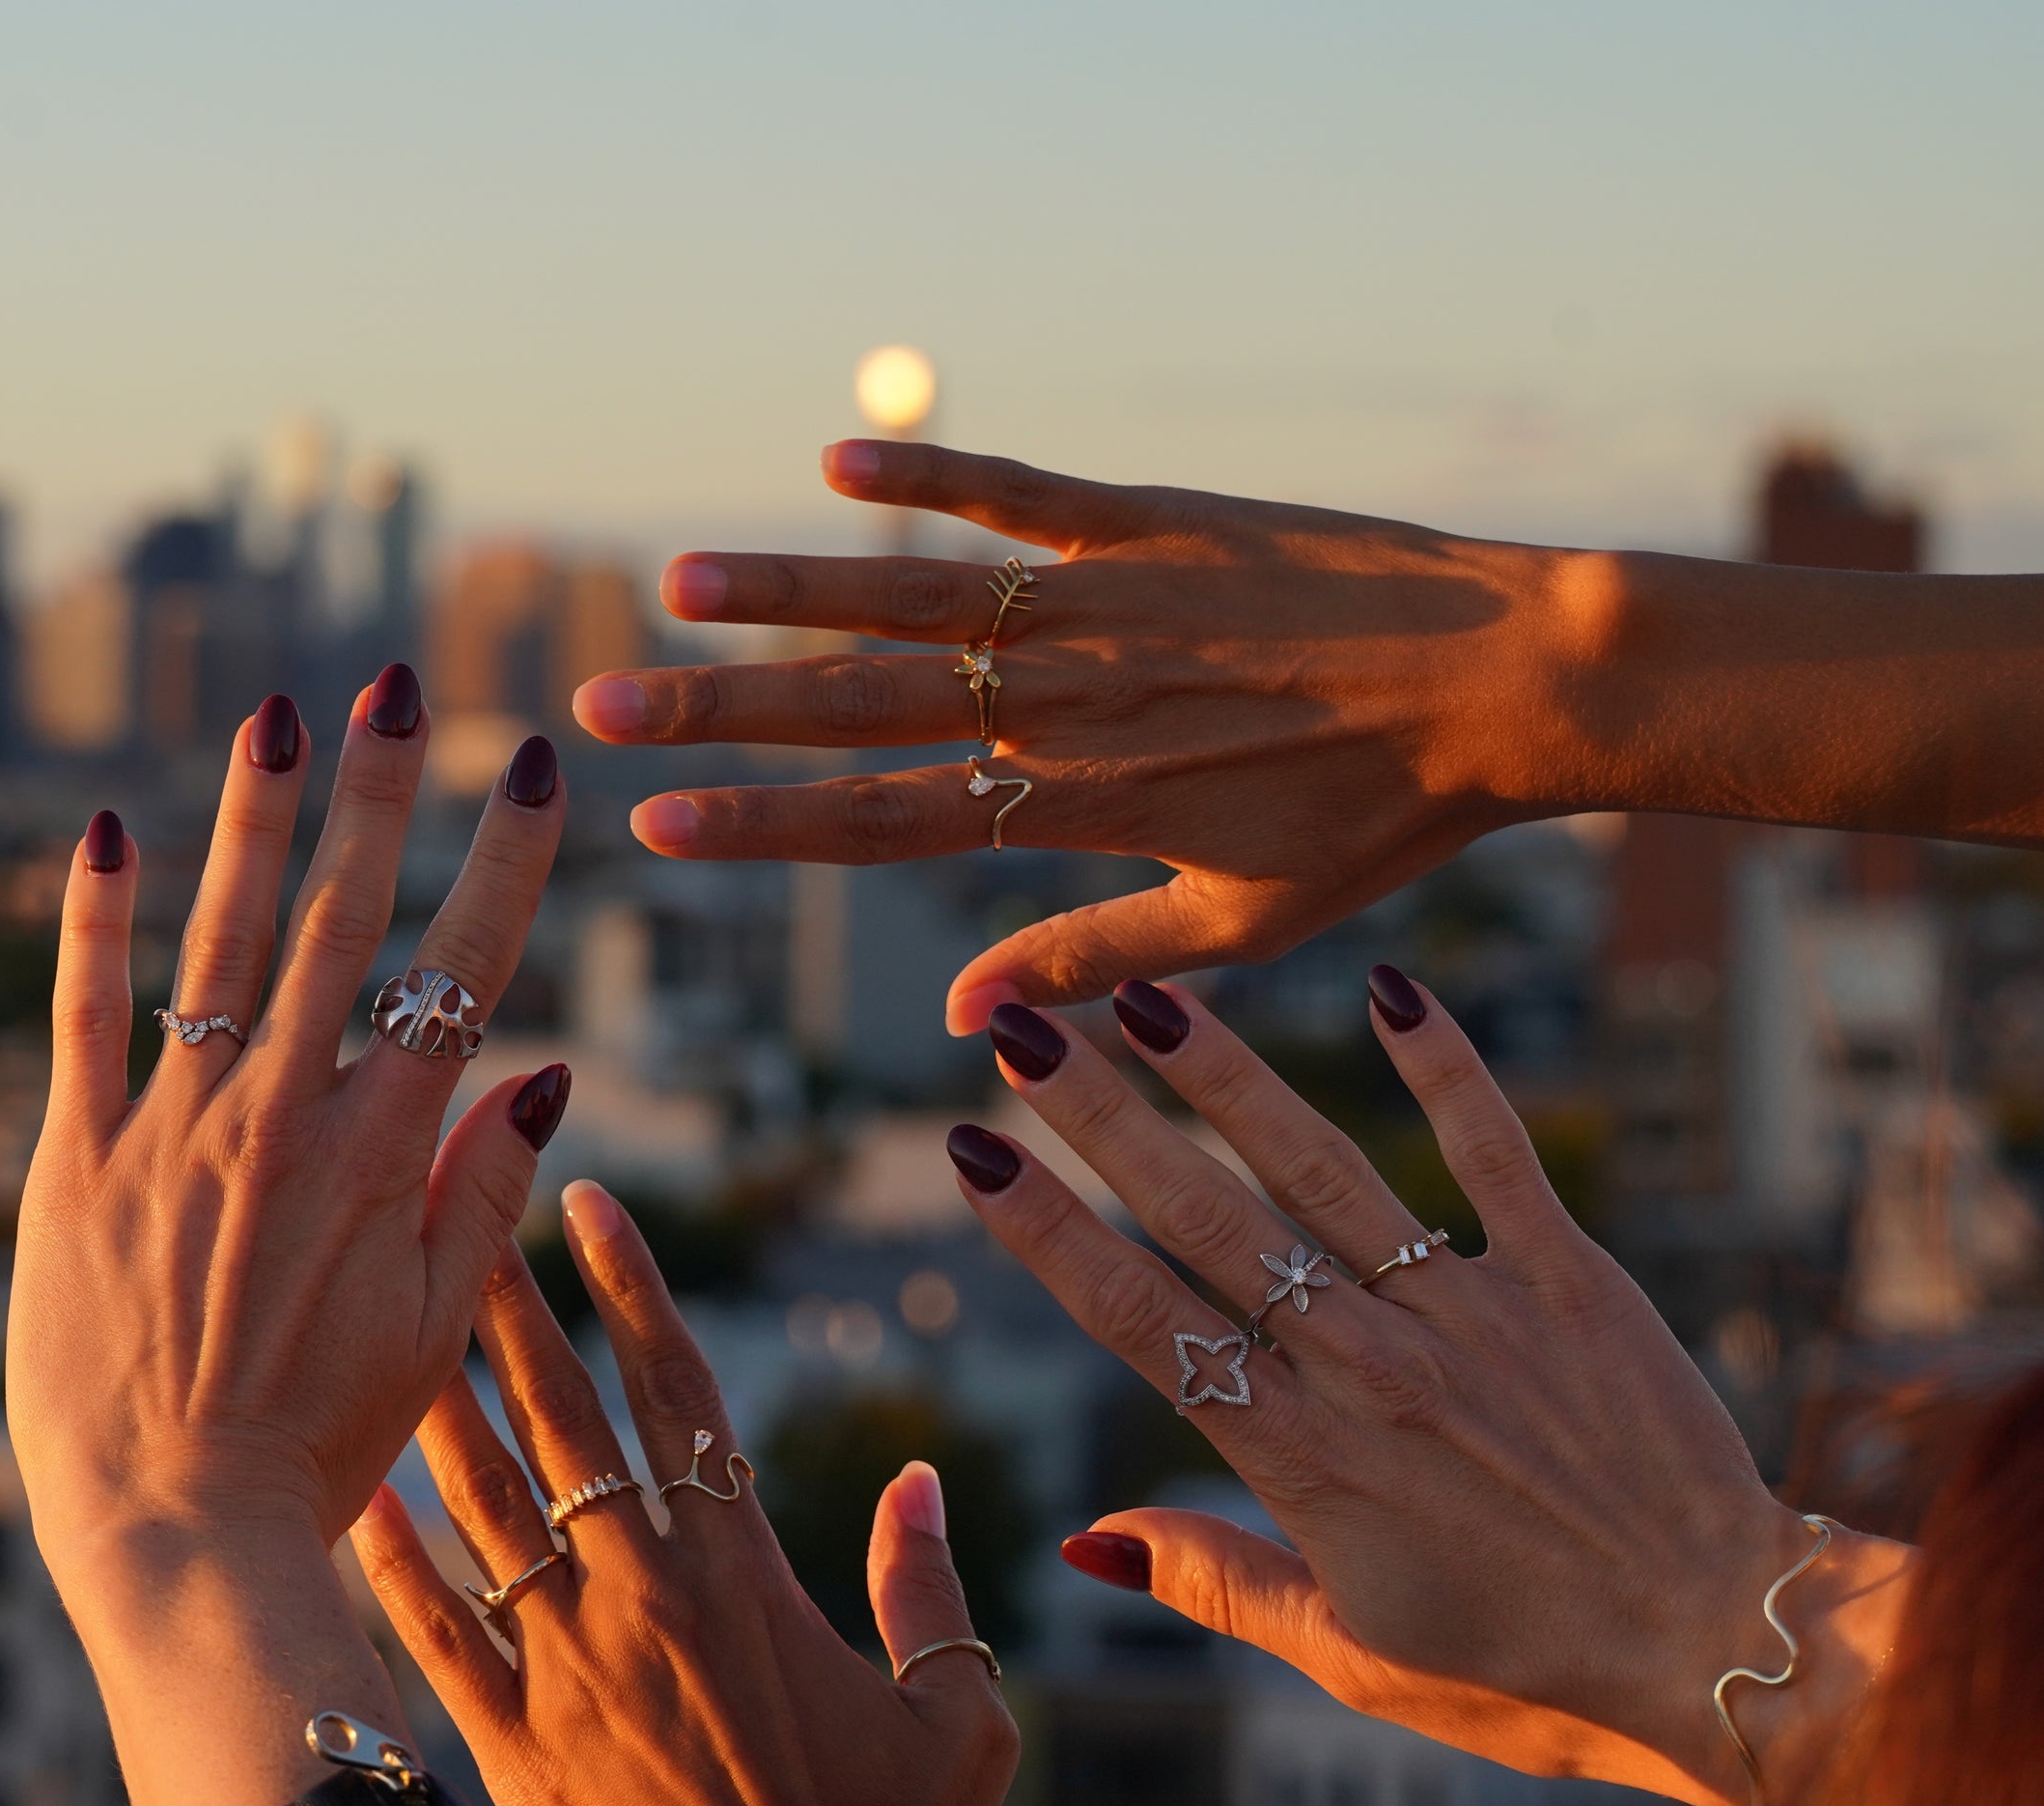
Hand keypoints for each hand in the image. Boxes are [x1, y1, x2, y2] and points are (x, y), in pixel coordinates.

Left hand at [11, 674, 574, 1805]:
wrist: (178, 1532)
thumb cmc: (318, 1449)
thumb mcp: (434, 1331)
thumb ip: (482, 1195)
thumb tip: (542, 1068)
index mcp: (384, 1157)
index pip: (464, 971)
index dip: (504, 860)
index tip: (536, 767)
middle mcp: (283, 1120)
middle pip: (345, 922)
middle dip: (379, 792)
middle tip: (399, 683)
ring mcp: (173, 1134)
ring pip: (223, 941)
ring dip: (255, 821)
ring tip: (277, 714)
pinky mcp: (74, 1165)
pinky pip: (83, 1019)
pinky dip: (95, 921)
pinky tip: (107, 828)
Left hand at [352, 1185, 1223, 1805]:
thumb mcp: (956, 1714)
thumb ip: (927, 1588)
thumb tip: (916, 1479)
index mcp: (747, 1570)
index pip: (676, 1386)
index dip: (630, 1283)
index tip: (588, 1202)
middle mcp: (646, 1594)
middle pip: (560, 1411)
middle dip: (504, 1303)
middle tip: (451, 1216)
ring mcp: (571, 1665)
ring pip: (482, 1496)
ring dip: (435, 1398)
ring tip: (386, 1316)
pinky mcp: (513, 1744)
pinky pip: (430, 1626)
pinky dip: (390, 1551)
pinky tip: (356, 1485)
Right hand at [575, 439, 2043, 1032]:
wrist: (1521, 683)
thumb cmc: (1386, 818)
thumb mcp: (1238, 923)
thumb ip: (1088, 963)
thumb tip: (961, 1025)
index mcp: (1080, 806)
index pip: (884, 821)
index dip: (761, 825)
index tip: (653, 828)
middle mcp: (1073, 703)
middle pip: (862, 708)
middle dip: (720, 711)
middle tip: (602, 701)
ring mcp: (1109, 603)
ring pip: (917, 595)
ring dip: (789, 588)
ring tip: (676, 581)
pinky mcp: (1160, 521)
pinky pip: (1024, 491)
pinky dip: (931, 473)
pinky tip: (837, 463)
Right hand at [957, 970, 1910, 1805]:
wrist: (1728, 1649)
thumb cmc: (1534, 1676)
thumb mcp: (1354, 1660)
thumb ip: (1219, 1583)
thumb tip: (1087, 1536)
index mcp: (1305, 1461)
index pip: (1141, 1321)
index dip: (1046, 1233)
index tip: (972, 1156)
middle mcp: (1372, 1370)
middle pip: (1205, 1220)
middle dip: (1099, 1117)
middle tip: (1018, 1033)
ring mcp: (1472, 1315)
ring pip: (1323, 1169)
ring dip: (1228, 1075)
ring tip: (1148, 997)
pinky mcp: (1571, 1283)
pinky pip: (1496, 1156)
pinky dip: (1447, 1068)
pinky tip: (1390, 990)